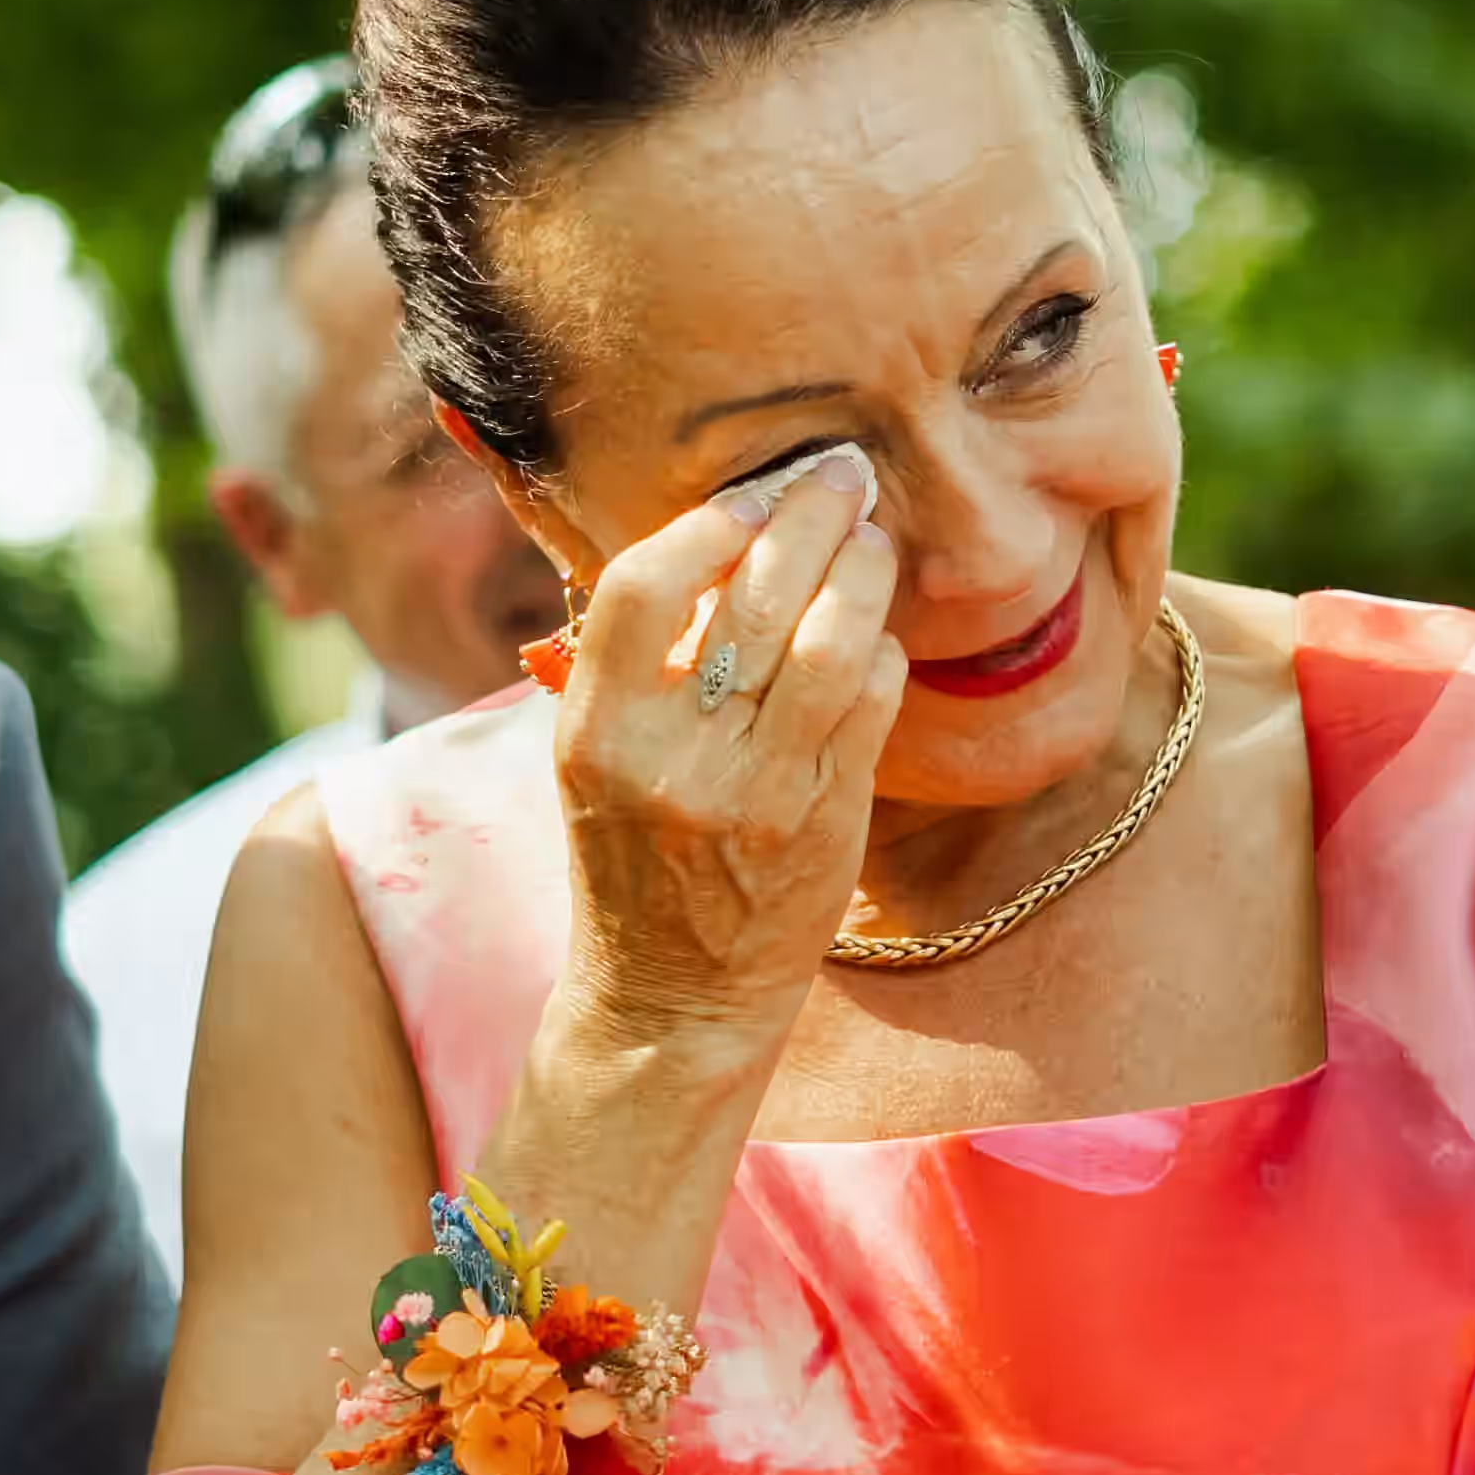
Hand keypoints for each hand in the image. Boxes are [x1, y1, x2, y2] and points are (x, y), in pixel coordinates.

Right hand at [546, 459, 907, 1055]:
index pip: (641, 587)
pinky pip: (868, 701)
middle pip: (752, 597)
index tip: (752, 493)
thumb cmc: (635, 858)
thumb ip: (637, 661)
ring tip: (871, 539)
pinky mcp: (822, 819)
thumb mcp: (597, 759)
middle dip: (808, 517)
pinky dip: (880, 651)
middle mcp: (668, 757)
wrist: (671, 999)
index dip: (706, 523)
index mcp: (594, 730)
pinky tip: (875, 636)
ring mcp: (752, 791)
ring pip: (827, 640)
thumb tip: (717, 538)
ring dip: (862, 572)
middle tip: (841, 475)